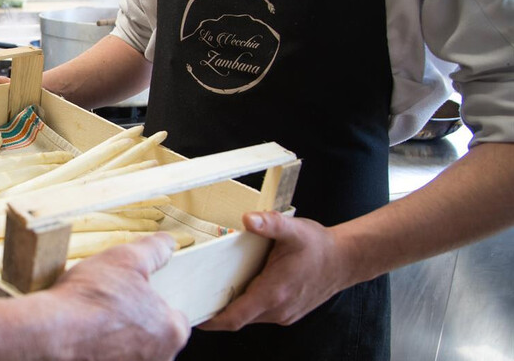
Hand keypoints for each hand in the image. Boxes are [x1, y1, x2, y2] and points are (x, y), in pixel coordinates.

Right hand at [38, 233, 189, 360]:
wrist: (51, 333)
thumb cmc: (90, 298)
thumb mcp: (126, 259)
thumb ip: (154, 250)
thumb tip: (169, 243)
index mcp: (171, 332)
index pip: (175, 320)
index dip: (154, 305)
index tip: (133, 297)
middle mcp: (159, 360)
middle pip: (152, 339)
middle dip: (134, 324)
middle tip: (109, 308)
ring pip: (132, 353)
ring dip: (117, 341)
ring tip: (92, 323)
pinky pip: (111, 360)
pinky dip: (101, 353)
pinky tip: (84, 340)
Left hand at [200, 211, 354, 329]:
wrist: (346, 260)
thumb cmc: (319, 246)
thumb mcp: (293, 229)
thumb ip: (269, 224)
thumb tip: (249, 219)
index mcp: (273, 292)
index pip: (235, 318)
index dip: (212, 320)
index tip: (194, 316)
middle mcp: (277, 309)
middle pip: (238, 318)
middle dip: (218, 308)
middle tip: (197, 292)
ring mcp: (283, 314)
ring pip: (250, 316)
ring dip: (235, 305)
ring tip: (217, 286)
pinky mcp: (288, 313)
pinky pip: (261, 313)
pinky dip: (249, 303)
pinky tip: (244, 284)